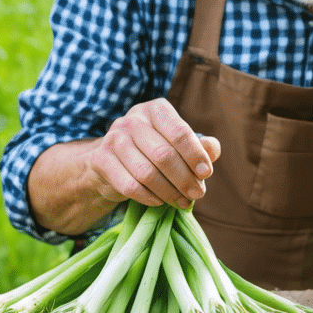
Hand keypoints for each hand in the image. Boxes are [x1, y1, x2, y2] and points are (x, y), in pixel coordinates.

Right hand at [85, 98, 218, 209]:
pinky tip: (160, 201)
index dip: (195, 155)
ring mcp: (113, 138)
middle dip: (184, 178)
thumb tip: (212, 150)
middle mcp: (133, 120)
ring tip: (182, 201)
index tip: (206, 173)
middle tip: (197, 194)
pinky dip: (149, 197)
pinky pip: (130, 185)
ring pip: (147, 172)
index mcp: (156, 110)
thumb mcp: (178, 144)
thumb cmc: (154, 150)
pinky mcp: (100, 160)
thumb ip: (200, 145)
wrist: (111, 161)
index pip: (179, 132)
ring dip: (169, 191)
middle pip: (164, 154)